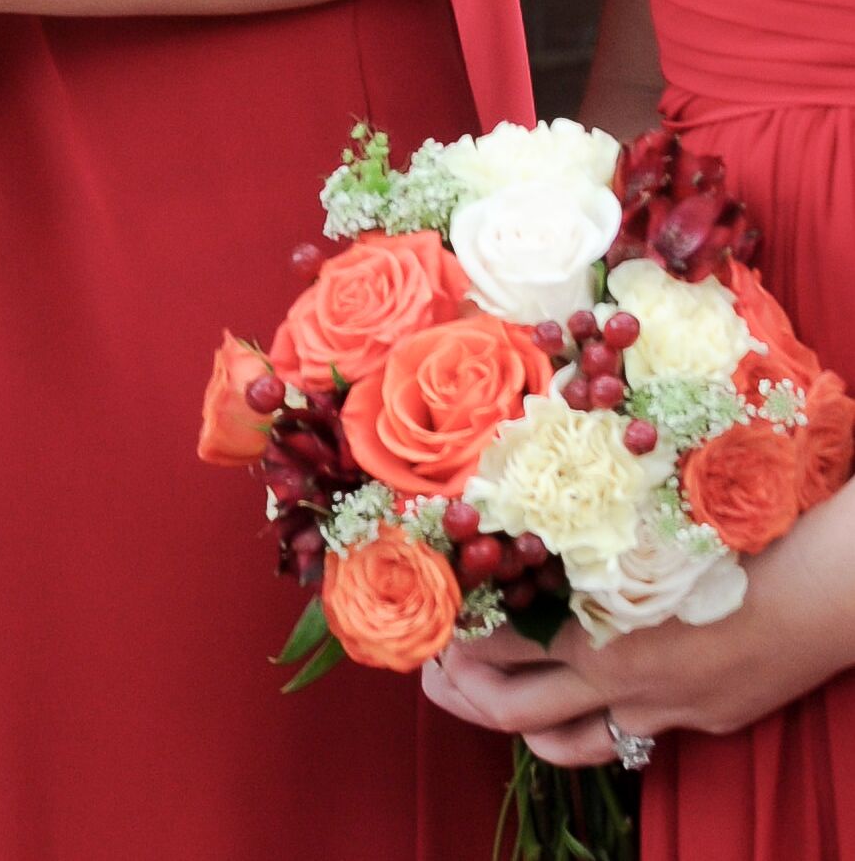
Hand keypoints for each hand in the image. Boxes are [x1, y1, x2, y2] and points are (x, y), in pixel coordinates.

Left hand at [423, 505, 854, 763]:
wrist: (834, 591)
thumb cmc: (744, 535)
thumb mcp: (649, 521)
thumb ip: (584, 529)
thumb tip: (518, 500)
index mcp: (596, 628)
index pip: (491, 644)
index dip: (450, 632)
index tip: (429, 613)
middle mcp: (620, 680)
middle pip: (508, 708)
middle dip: (458, 692)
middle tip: (431, 672)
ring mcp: (663, 710)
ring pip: (566, 743)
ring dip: (517, 725)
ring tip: (484, 702)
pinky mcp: (703, 721)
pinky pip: (629, 736)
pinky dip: (592, 723)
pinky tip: (580, 699)